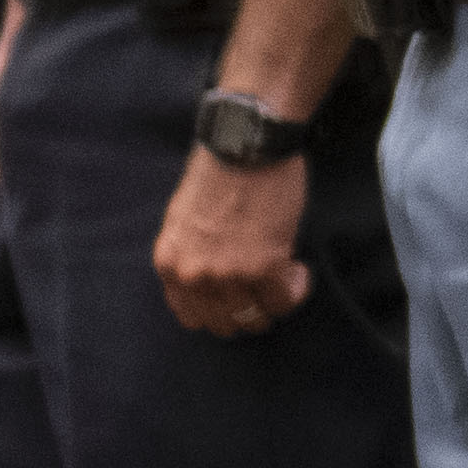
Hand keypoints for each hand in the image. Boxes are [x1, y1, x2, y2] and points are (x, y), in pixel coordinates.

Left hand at [155, 148, 316, 337]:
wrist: (244, 144)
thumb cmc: (217, 170)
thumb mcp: (184, 218)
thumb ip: (192, 254)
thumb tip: (213, 278)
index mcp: (170, 263)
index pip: (191, 316)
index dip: (219, 312)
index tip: (237, 301)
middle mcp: (194, 276)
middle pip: (225, 322)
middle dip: (247, 312)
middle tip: (265, 293)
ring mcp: (230, 274)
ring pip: (256, 317)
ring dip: (272, 304)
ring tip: (284, 280)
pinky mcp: (266, 265)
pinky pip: (284, 299)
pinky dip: (295, 290)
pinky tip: (298, 271)